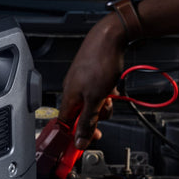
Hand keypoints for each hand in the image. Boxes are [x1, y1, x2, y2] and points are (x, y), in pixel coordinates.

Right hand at [59, 14, 124, 144]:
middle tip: (105, 110)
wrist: (110, 37)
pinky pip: (97, 91)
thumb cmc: (100, 62)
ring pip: (91, 103)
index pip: (66, 123)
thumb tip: (79, 141)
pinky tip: (112, 87)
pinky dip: (106, 92)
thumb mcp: (96, 99)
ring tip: (110, 96)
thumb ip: (87, 121)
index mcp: (69, 96)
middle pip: (81, 114)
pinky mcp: (90, 74)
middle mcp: (72, 89)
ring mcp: (81, 80)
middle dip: (96, 116)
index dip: (77, 133)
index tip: (91, 137)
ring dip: (103, 104)